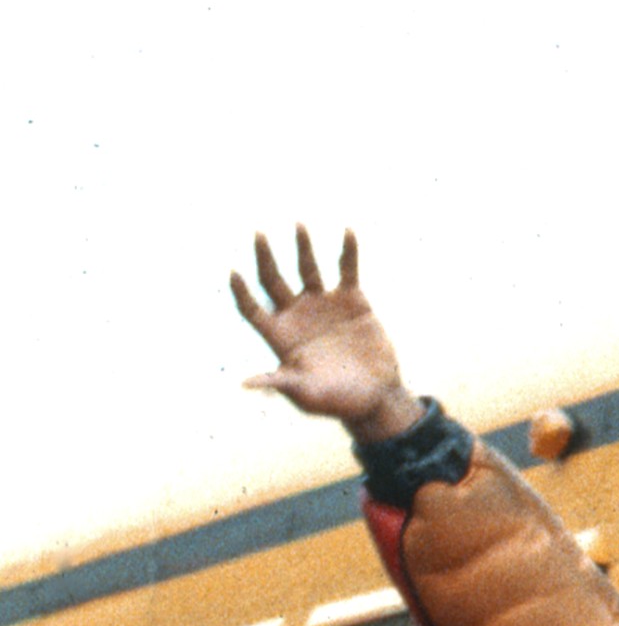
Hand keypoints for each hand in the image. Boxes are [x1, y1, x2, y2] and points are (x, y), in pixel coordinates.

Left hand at [227, 227, 422, 441]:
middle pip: (272, 279)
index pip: (251, 307)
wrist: (377, 396)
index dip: (241, 292)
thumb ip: (279, 383)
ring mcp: (323, 305)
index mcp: (280, 334)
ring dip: (302, 247)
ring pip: (306, 268)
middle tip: (258, 234)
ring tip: (298, 224)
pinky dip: (347, 252)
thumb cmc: (338, 401)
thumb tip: (246, 383)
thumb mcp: (306, 394)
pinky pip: (346, 270)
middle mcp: (297, 314)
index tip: (234, 273)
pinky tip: (347, 231)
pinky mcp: (352, 301)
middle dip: (264, 257)